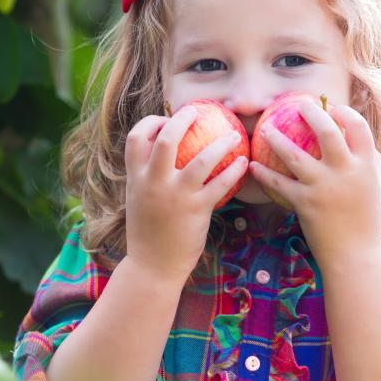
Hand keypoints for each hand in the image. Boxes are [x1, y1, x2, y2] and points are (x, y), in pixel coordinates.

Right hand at [124, 105, 246, 283]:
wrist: (152, 268)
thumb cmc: (147, 234)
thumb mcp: (138, 200)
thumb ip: (147, 178)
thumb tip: (161, 157)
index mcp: (136, 178)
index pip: (136, 138)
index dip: (150, 123)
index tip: (164, 120)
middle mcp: (154, 183)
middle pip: (167, 138)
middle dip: (182, 119)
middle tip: (196, 113)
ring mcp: (176, 196)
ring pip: (201, 159)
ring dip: (221, 143)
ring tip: (234, 135)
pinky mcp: (196, 210)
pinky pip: (220, 185)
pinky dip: (234, 171)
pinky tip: (244, 164)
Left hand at [248, 101, 380, 267]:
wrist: (354, 255)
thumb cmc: (364, 218)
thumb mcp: (374, 185)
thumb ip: (370, 160)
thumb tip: (357, 136)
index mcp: (366, 164)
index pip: (358, 127)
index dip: (344, 113)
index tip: (332, 108)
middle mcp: (346, 171)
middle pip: (327, 131)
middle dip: (311, 112)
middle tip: (298, 104)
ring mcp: (324, 187)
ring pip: (295, 155)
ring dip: (277, 139)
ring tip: (266, 129)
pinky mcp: (305, 203)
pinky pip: (279, 184)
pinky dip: (264, 175)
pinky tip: (253, 167)